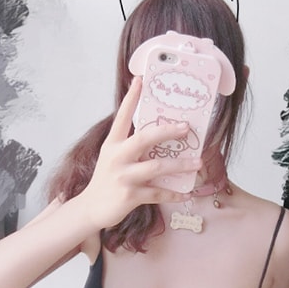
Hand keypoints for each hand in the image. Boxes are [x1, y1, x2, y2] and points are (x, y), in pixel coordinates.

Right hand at [80, 78, 201, 228]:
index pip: (122, 116)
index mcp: (113, 144)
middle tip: (187, 127)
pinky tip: (187, 193)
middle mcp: (117, 157)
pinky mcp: (129, 196)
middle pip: (145, 138)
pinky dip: (174, 193)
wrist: (91, 208)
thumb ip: (131, 147)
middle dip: (168, 131)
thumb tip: (160, 136)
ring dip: (180, 164)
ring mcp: (123, 177)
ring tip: (197, 163)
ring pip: (157, 166)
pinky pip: (158, 193)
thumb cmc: (108, 180)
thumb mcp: (114, 158)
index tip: (141, 80)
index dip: (131, 98)